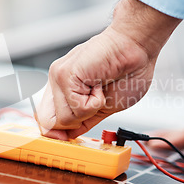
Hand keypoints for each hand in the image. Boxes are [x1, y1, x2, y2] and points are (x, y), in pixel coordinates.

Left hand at [37, 0, 180, 139]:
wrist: (137, 47)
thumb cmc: (128, 70)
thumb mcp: (103, 106)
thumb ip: (83, 120)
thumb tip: (67, 136)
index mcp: (64, 89)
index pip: (46, 120)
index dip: (58, 133)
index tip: (69, 137)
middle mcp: (57, 83)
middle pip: (49, 124)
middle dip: (73, 124)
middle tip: (93, 104)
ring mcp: (58, 78)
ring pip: (62, 120)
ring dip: (89, 111)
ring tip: (100, 89)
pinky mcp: (64, 75)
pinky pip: (75, 109)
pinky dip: (95, 103)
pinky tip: (100, 84)